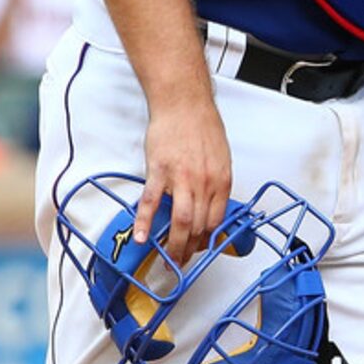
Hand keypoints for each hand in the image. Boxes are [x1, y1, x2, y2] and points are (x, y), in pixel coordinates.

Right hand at [135, 95, 231, 267]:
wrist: (183, 103)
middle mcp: (204, 182)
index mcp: (221, 180)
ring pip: (180, 221)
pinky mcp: (159, 171)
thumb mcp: (221, 157)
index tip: (201, 247)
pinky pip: (151, 202)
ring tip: (167, 258)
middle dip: (190, 249)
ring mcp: (181, 178)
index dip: (208, 239)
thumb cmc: (201, 126)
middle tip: (182, 260)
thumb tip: (211, 205)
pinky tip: (141, 237)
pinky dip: (144, 222)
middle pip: (199, 226)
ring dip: (173, 245)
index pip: (217, 220)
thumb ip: (216, 182)